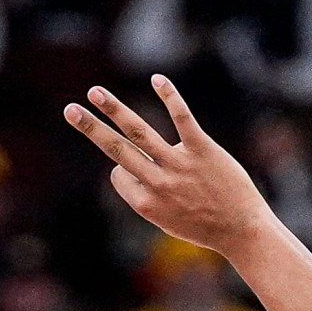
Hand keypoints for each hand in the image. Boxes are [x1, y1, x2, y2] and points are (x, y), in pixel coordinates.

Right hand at [64, 78, 274, 258]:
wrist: (242, 231)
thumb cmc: (204, 227)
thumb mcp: (167, 221)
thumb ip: (147, 195)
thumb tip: (128, 167)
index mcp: (145, 204)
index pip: (118, 173)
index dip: (124, 171)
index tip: (142, 175)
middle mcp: (158, 184)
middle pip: (115, 150)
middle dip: (90, 128)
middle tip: (69, 110)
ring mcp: (179, 165)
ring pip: (139, 132)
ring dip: (113, 109)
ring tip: (95, 93)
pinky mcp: (202, 150)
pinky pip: (182, 118)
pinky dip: (169, 97)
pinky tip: (157, 79)